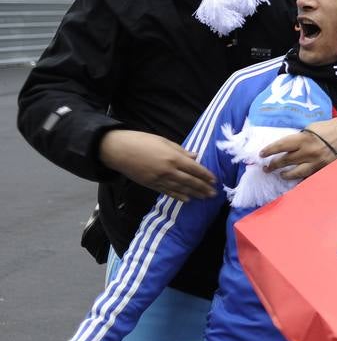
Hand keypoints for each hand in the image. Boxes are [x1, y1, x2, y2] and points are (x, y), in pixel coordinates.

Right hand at [98, 130, 215, 200]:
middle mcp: (168, 170)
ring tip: (205, 197)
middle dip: (203, 187)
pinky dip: (178, 196)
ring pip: (181, 188)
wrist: (119, 150)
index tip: (214, 180)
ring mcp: (159, 179)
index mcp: (173, 158)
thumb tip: (195, 157)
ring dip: (194, 193)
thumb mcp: (164, 141)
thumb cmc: (142, 141)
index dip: (205, 175)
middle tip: (214, 193)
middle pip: (190, 181)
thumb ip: (181, 151)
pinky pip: (168, 192)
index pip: (195, 169)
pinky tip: (187, 199)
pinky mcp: (151, 185)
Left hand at [260, 117, 336, 180]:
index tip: (261, 154)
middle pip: (286, 161)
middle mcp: (308, 152)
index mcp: (303, 139)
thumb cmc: (331, 127)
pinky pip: (309, 176)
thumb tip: (289, 146)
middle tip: (267, 168)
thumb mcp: (312, 128)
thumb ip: (300, 138)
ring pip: (296, 173)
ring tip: (281, 174)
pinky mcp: (324, 168)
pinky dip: (301, 177)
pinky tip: (297, 178)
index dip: (269, 151)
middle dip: (274, 165)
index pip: (281, 146)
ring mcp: (317, 163)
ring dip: (286, 174)